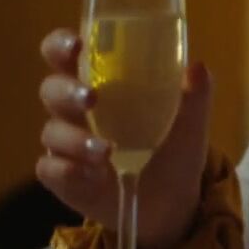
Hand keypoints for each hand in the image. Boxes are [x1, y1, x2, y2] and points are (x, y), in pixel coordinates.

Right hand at [35, 28, 212, 248]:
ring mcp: (65, 145)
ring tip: (106, 151)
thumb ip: (195, 95)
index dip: (60, 45)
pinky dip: (68, 171)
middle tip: (91, 98)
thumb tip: (198, 68)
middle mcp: (76, 110)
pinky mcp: (62, 177)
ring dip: (75, 139)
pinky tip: (94, 176)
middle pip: (51, 89)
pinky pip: (49, 169)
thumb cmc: (173, 151)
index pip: (65, 54)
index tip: (76, 44)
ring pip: (51, 131)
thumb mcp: (190, 124)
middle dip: (66, 91)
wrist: (172, 203)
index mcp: (100, 83)